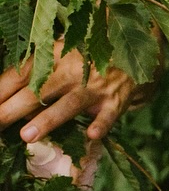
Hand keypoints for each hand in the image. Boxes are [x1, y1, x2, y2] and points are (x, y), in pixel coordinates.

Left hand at [0, 45, 137, 145]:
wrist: (132, 54)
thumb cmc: (84, 61)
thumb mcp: (58, 57)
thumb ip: (35, 75)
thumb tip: (8, 102)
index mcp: (53, 56)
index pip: (21, 74)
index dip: (1, 91)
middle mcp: (72, 69)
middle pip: (38, 91)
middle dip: (12, 109)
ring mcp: (95, 86)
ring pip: (69, 103)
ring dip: (48, 120)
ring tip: (27, 136)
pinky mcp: (115, 101)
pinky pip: (109, 114)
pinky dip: (102, 124)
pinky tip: (93, 134)